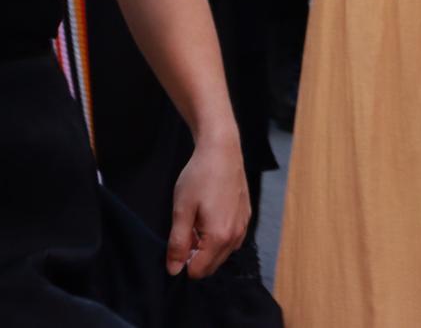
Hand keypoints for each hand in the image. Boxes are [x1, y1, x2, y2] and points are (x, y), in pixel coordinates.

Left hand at [167, 134, 249, 277]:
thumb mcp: (181, 210)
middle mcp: (236, 235)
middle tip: (185, 231)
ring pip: (223, 253)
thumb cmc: (199, 177)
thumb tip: (174, 270)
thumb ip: (177, 244)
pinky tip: (210, 216)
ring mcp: (244, 226)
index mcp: (219, 236)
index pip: (198, 270)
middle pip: (212, 265)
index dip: (182, 263)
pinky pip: (232, 240)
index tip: (177, 243)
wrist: (222, 151)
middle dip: (196, 257)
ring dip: (207, 248)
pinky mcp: (246, 216)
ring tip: (197, 223)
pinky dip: (219, 237)